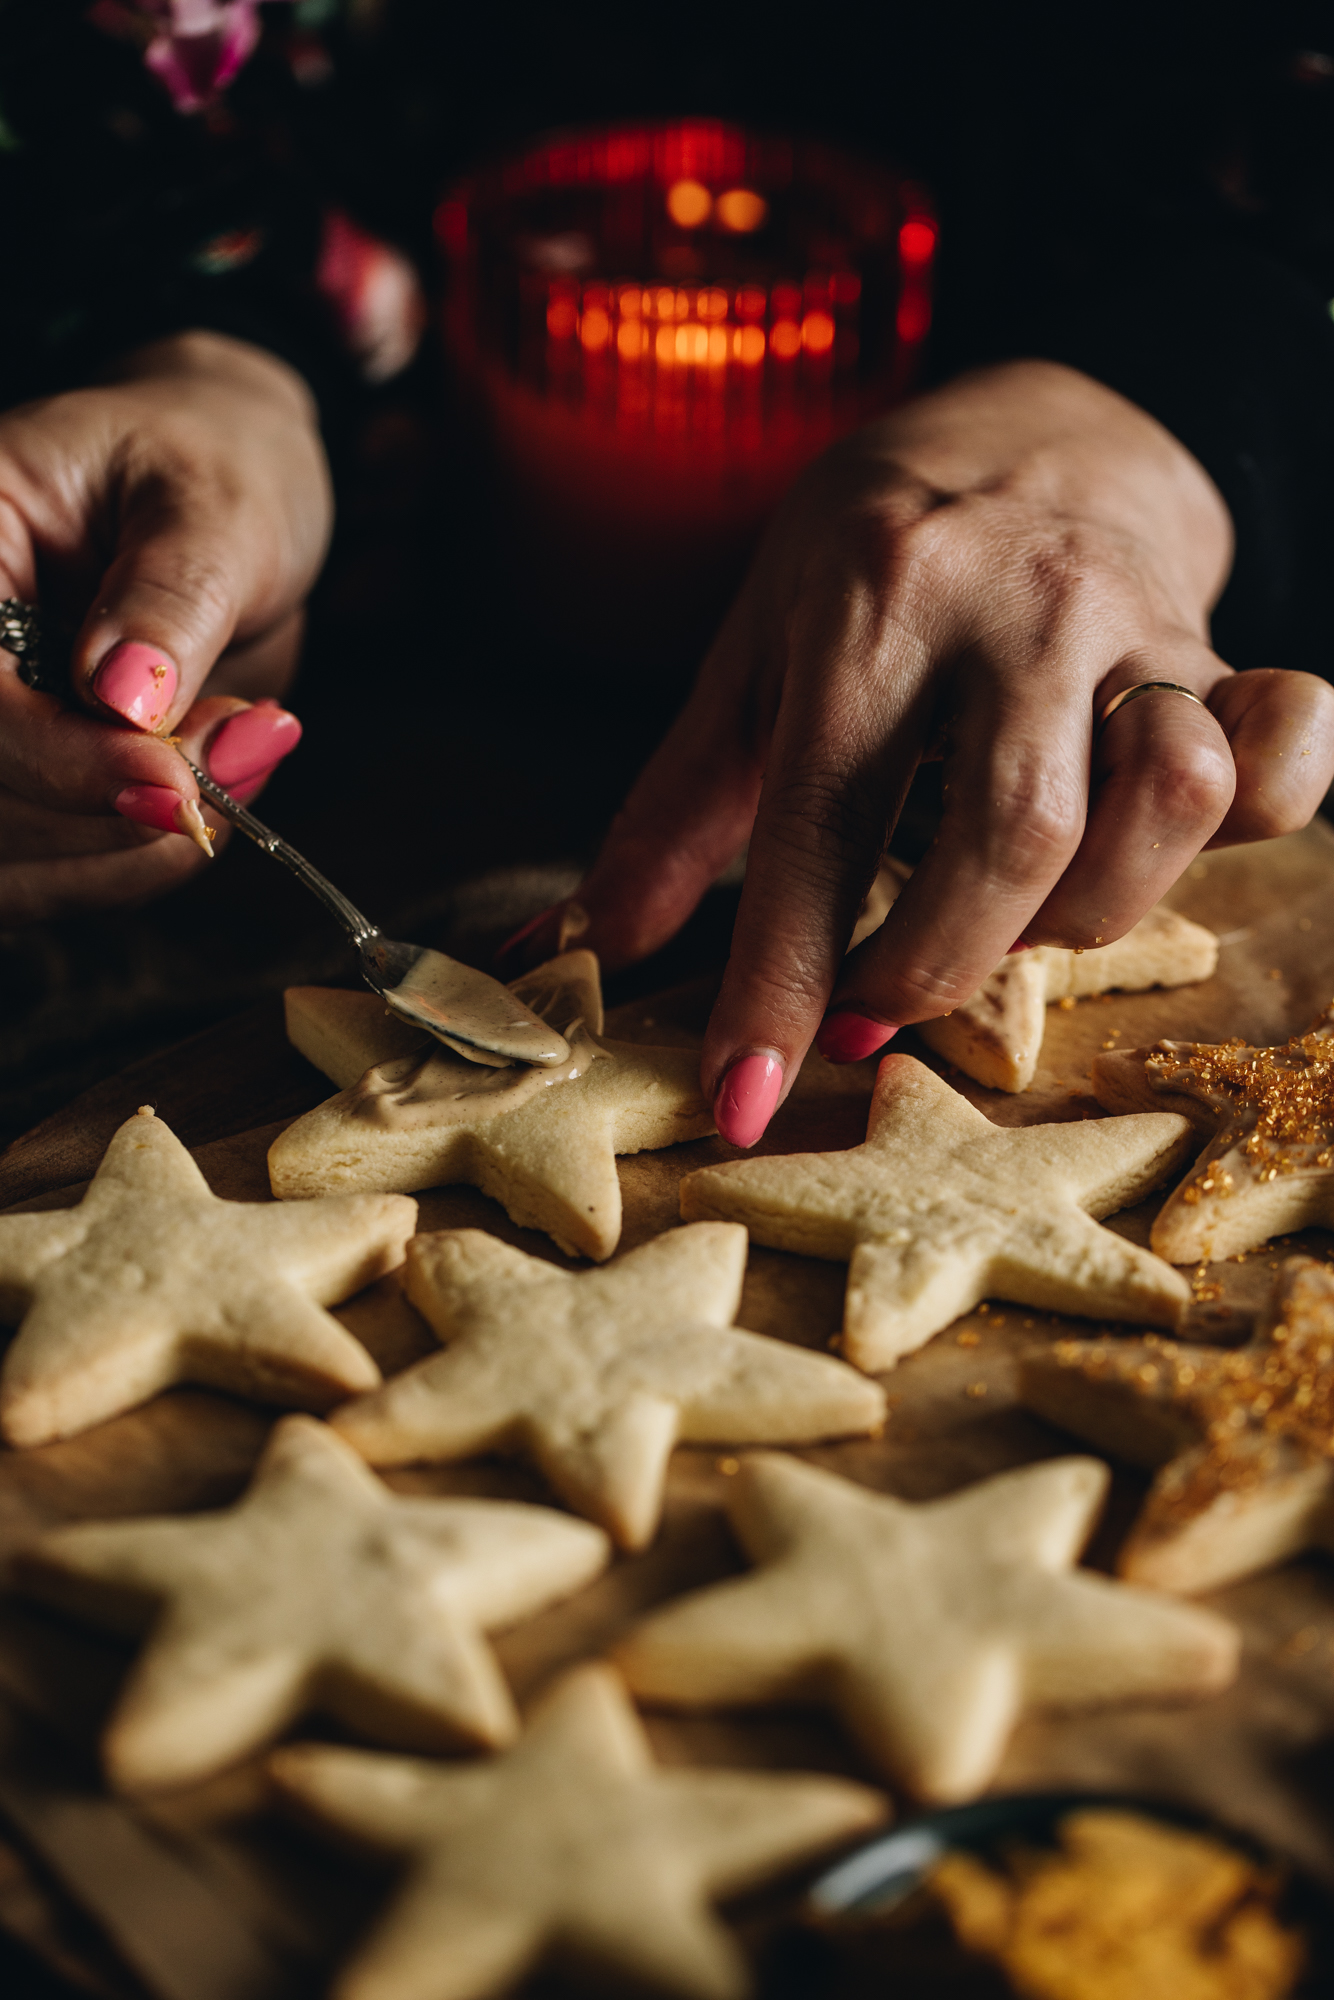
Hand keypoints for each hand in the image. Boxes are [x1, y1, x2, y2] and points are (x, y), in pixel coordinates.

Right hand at [0, 331, 331, 922]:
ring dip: (133, 850)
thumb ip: (170, 594)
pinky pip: (50, 878)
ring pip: (8, 864)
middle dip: (113, 809)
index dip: (57, 758)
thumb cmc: (211, 467)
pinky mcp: (18, 787)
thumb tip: (122, 696)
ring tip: (236, 748)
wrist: (226, 494)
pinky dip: (138, 865)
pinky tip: (212, 793)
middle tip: (238, 742)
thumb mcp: (213, 504)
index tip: (173, 780)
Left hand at [507, 361, 1333, 1143]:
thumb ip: (672, 813)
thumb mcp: (751, 659)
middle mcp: (1014, 603)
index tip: (746, 1098)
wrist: (1032, 421)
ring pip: (1160, 802)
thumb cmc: (869, 560)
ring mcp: (1134, 622)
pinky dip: (1261, 807)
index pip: (821, 824)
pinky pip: (1292, 745)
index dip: (781, 980)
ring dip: (1080, 910)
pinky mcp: (1223, 645)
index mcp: (867, 604)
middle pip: (1010, 836)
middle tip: (878, 1000)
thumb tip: (573, 952)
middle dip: (934, 965)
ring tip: (1006, 908)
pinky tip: (1170, 830)